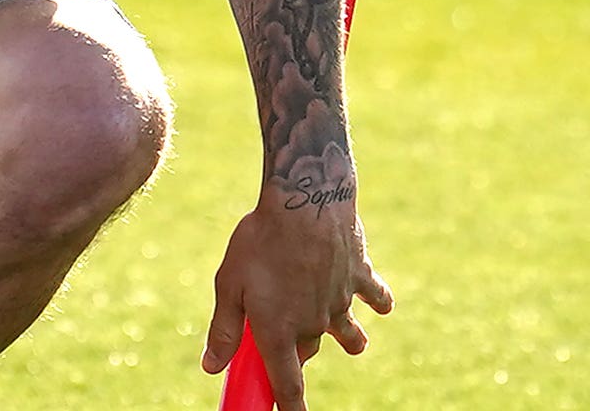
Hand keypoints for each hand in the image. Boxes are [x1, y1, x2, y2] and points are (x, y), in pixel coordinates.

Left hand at [201, 200, 393, 409]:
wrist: (304, 200)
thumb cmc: (259, 241)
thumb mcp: (229, 284)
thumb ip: (224, 330)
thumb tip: (212, 368)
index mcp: (279, 332)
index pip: (288, 388)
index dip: (291, 410)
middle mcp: (314, 325)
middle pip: (308, 352)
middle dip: (298, 350)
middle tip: (283, 327)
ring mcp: (342, 303)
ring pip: (349, 334)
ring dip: (350, 339)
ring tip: (352, 340)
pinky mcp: (361, 278)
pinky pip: (376, 297)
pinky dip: (377, 301)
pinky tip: (377, 302)